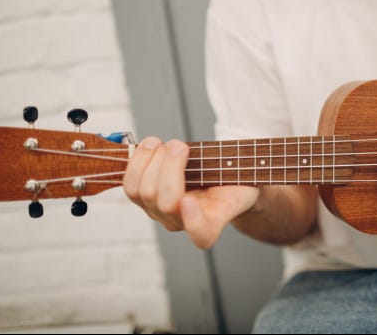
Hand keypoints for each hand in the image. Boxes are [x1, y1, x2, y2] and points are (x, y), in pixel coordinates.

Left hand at [123, 137, 259, 248]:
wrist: (219, 183)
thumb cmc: (233, 183)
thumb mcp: (245, 183)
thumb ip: (238, 188)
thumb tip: (214, 175)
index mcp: (213, 221)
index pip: (203, 234)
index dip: (194, 221)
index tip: (190, 200)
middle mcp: (182, 223)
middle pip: (166, 202)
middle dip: (169, 167)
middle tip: (181, 145)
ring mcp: (160, 213)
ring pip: (142, 192)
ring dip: (150, 161)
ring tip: (165, 143)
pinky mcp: (145, 199)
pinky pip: (130, 185)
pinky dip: (137, 160)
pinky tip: (152, 146)